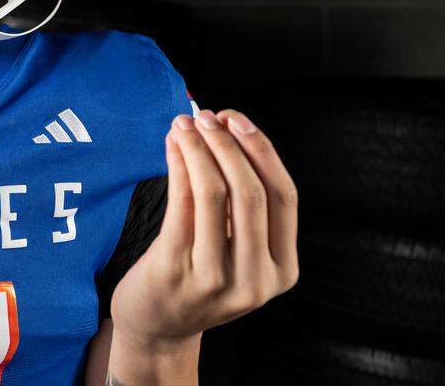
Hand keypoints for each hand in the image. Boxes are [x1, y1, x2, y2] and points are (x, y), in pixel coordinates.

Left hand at [109, 109, 298, 349]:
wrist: (159, 327)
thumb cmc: (200, 276)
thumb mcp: (239, 250)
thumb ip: (244, 203)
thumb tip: (227, 128)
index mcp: (282, 270)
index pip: (285, 197)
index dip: (263, 151)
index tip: (239, 121)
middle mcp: (255, 279)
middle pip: (252, 193)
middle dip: (229, 145)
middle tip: (208, 116)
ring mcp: (215, 278)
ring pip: (215, 195)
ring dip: (199, 149)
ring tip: (185, 124)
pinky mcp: (175, 269)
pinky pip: (181, 204)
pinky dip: (178, 165)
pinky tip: (172, 146)